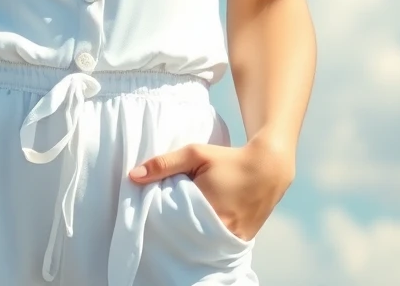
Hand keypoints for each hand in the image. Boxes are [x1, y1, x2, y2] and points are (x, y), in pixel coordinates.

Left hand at [128, 135, 293, 241]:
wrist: (267, 170)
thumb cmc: (228, 159)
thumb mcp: (195, 154)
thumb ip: (163, 164)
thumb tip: (132, 176)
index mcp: (206, 209)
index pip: (171, 220)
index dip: (158, 215)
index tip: (149, 207)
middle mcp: (220, 231)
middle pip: (184, 234)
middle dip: (170, 226)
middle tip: (160, 214)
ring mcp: (231, 240)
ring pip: (199, 242)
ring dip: (187, 233)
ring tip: (176, 220)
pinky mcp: (239, 243)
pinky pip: (214, 244)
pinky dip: (203, 237)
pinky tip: (195, 225)